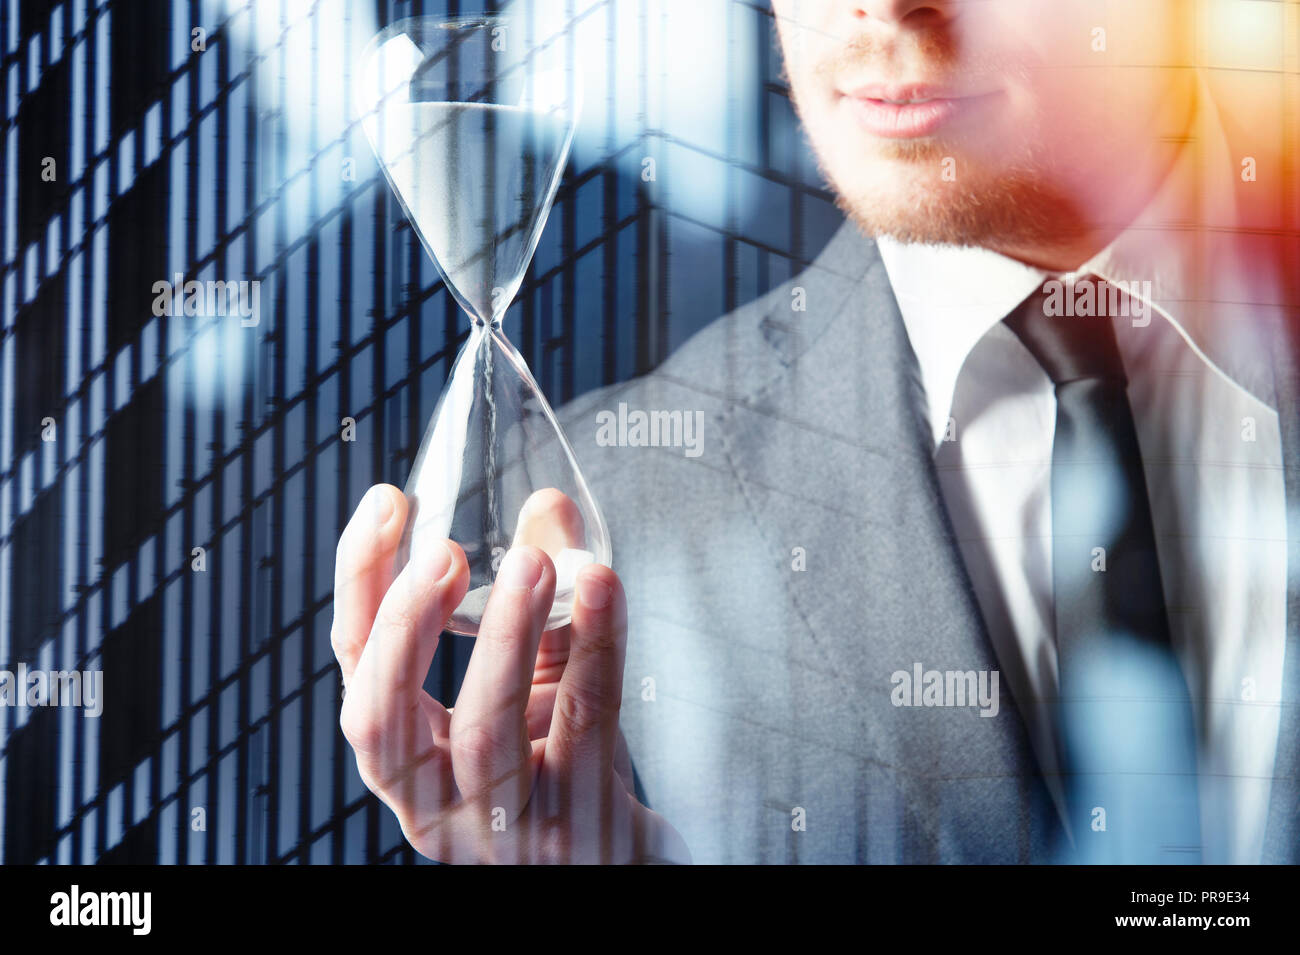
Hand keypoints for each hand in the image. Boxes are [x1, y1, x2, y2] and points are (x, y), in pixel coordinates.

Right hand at [330, 483, 689, 863]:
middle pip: (382, 719)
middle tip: (446, 549)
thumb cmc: (564, 760)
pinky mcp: (573, 830)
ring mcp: (499, 827)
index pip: (354, 666)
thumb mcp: (537, 671)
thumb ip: (534, 591)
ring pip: (481, 733)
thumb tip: (545, 503)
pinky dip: (596, 648)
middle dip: (404, 625)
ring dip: (504, 636)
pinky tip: (604, 587)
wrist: (623, 854)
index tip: (389, 502)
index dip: (360, 582)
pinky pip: (581, 726)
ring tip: (533, 564)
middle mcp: (430, 803)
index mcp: (404, 756)